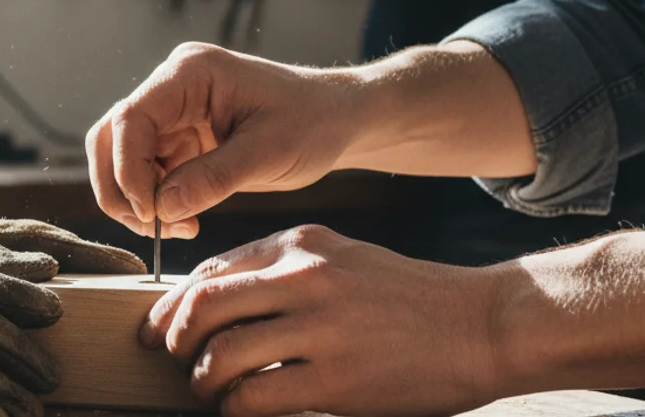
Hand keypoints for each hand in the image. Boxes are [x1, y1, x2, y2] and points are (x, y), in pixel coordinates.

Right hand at [86, 43, 358, 237]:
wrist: (338, 119)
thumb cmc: (313, 122)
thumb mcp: (270, 153)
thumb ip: (214, 179)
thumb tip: (162, 208)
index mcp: (189, 73)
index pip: (131, 119)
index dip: (129, 170)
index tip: (152, 214)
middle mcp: (171, 87)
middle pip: (111, 137)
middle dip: (120, 187)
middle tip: (151, 227)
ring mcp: (172, 113)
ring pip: (119, 157)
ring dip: (134, 198)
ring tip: (171, 228)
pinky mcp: (179, 139)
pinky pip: (146, 172)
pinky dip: (154, 201)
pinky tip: (185, 221)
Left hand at [142, 225, 503, 416]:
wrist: (485, 322)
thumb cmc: (407, 296)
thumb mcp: (341, 258)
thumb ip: (281, 269)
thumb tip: (212, 298)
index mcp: (299, 245)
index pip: (210, 272)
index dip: (172, 306)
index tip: (158, 329)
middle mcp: (303, 278)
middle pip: (203, 308)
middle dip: (175, 340)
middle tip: (176, 360)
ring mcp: (320, 328)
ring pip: (222, 355)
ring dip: (203, 380)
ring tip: (209, 389)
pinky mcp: (337, 379)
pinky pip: (257, 397)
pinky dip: (236, 408)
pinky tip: (241, 410)